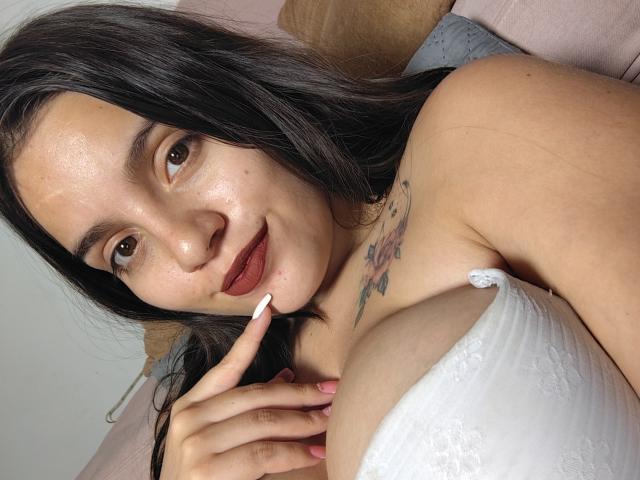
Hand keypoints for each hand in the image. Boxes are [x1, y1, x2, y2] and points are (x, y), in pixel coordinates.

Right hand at [159, 294, 335, 478]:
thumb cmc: (200, 476)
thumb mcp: (218, 438)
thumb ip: (248, 409)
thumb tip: (284, 376)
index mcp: (190, 405)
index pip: (227, 367)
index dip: (249, 338)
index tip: (268, 311)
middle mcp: (189, 418)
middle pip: (257, 396)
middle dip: (300, 393)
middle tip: (331, 391)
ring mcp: (195, 444)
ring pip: (265, 422)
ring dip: (304, 422)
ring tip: (329, 420)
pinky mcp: (206, 470)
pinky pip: (264, 453)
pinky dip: (294, 452)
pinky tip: (314, 452)